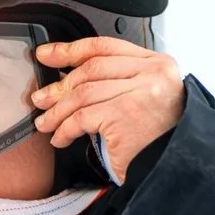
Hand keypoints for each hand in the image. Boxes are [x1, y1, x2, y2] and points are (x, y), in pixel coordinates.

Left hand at [31, 37, 185, 183]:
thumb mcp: (147, 99)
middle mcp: (150, 73)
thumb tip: (71, 79)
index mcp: (156, 64)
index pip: (106, 47)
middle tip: (41, 97)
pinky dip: (65, 129)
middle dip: (59, 84)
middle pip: (91, 68)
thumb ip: (121, 82)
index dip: (71, 50)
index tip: (47, 54)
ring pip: (83, 93)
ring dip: (57, 110)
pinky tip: (60, 138)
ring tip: (45, 122)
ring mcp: (139, 91)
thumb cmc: (159, 140)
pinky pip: (82, 118)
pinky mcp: (124, 114)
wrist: (174, 168)